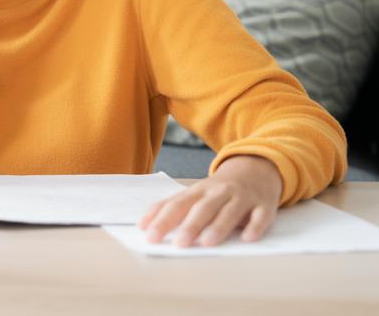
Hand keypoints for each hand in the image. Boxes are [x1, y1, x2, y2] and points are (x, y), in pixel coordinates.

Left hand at [138, 154, 282, 247]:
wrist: (256, 166)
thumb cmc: (219, 188)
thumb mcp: (197, 193)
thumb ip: (176, 206)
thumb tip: (145, 225)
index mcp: (198, 190)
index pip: (177, 204)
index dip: (162, 219)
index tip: (149, 235)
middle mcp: (218, 192)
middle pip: (202, 208)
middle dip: (189, 225)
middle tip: (178, 244)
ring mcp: (242, 196)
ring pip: (229, 211)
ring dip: (218, 227)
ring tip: (207, 242)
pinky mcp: (264, 204)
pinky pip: (260, 216)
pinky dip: (255, 226)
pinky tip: (248, 238)